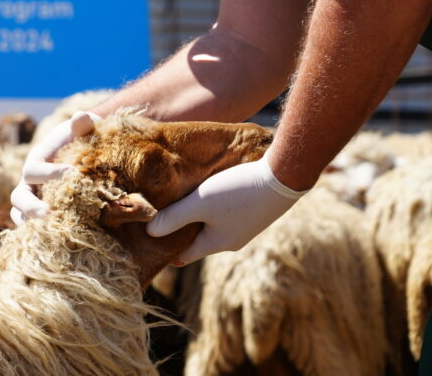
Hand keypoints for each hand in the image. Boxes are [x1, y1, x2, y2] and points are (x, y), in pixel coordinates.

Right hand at [10, 111, 100, 224]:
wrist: (83, 155)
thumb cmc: (83, 141)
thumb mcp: (83, 130)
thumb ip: (83, 125)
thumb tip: (82, 116)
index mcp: (36, 161)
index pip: (35, 169)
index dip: (50, 173)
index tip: (72, 174)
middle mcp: (29, 183)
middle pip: (19, 197)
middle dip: (31, 206)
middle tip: (49, 212)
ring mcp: (32, 200)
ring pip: (20, 215)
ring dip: (30, 224)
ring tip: (47, 232)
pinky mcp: (40, 214)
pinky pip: (31, 227)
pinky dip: (37, 234)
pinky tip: (54, 243)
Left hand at [145, 152, 307, 264]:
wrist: (283, 177)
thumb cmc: (237, 192)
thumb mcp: (200, 203)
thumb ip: (173, 218)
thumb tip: (149, 232)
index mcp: (217, 243)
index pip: (185, 254)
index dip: (167, 249)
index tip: (149, 248)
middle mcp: (231, 240)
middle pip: (197, 240)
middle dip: (179, 233)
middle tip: (157, 223)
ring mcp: (243, 226)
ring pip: (211, 226)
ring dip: (195, 218)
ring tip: (176, 206)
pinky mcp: (251, 211)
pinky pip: (223, 215)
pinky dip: (209, 209)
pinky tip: (203, 194)